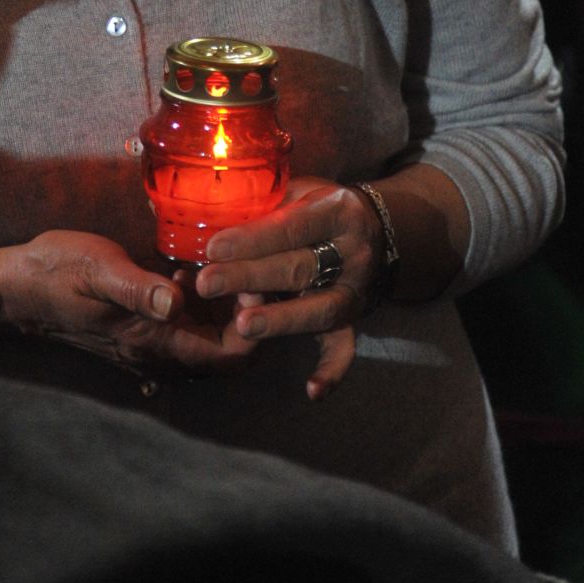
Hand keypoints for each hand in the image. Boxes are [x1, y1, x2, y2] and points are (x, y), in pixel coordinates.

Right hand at [0, 230, 253, 373]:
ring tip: (226, 267)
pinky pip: (184, 331)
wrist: (18, 288)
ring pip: (207, 342)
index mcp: (153, 342)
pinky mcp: (140, 330)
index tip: (255, 283)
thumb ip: (138, 288)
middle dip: (248, 318)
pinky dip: (199, 307)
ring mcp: (148, 346)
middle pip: (227, 354)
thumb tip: (177, 302)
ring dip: (225, 312)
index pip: (229, 357)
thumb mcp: (98, 270)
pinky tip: (188, 272)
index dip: (255, 327)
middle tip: (249, 270)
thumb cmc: (58, 272)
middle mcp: (157, 354)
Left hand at [193, 177, 385, 398]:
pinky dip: (332, 371)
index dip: (251, 238)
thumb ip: (263, 205)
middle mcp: (353, 251)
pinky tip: (312, 392)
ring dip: (280, 320)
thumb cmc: (317, 205)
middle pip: (298, 268)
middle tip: (208, 283)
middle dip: (250, 277)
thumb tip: (207, 214)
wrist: (376, 227)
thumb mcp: (297, 191)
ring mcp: (356, 288)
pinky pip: (346, 347)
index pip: (289, 226)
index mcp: (337, 210)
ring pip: (318, 309)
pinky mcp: (356, 317)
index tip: (213, 247)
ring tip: (243, 325)